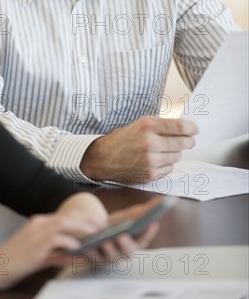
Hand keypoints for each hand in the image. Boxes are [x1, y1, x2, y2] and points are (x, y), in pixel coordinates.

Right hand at [0, 210, 103, 292]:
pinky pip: (56, 241)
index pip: (64, 216)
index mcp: (38, 223)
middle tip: (101, 226)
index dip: (82, 218)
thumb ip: (57, 254)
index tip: (96, 224)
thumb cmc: (15, 263)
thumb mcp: (39, 256)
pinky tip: (79, 249)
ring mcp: (36, 234)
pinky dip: (69, 243)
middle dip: (86, 220)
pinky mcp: (34, 247)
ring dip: (82, 228)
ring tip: (95, 234)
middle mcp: (38, 225)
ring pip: (64, 224)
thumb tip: (76, 255)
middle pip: (67, 216)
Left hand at [53, 197, 160, 269]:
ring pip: (110, 257)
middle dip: (126, 244)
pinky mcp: (96, 259)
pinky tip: (89, 244)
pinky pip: (93, 257)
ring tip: (105, 240)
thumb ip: (149, 209)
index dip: (149, 232)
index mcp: (136, 243)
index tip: (153, 222)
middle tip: (123, 236)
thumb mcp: (132, 214)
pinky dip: (91, 252)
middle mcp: (125, 254)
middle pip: (128, 252)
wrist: (98, 232)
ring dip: (108, 250)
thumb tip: (167, 198)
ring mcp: (111, 258)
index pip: (145, 239)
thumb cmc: (119, 224)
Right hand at [80, 116, 197, 182]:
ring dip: (174, 153)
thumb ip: (162, 126)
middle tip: (187, 141)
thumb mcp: (140, 124)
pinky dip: (166, 164)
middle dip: (187, 141)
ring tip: (162, 150)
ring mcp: (150, 160)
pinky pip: (169, 168)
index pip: (179, 127)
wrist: (104, 158)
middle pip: (182, 143)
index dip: (191, 129)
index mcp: (148, 125)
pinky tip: (155, 160)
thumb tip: (186, 129)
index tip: (195, 130)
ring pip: (177, 156)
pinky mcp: (150, 174)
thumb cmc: (123, 139)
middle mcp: (150, 142)